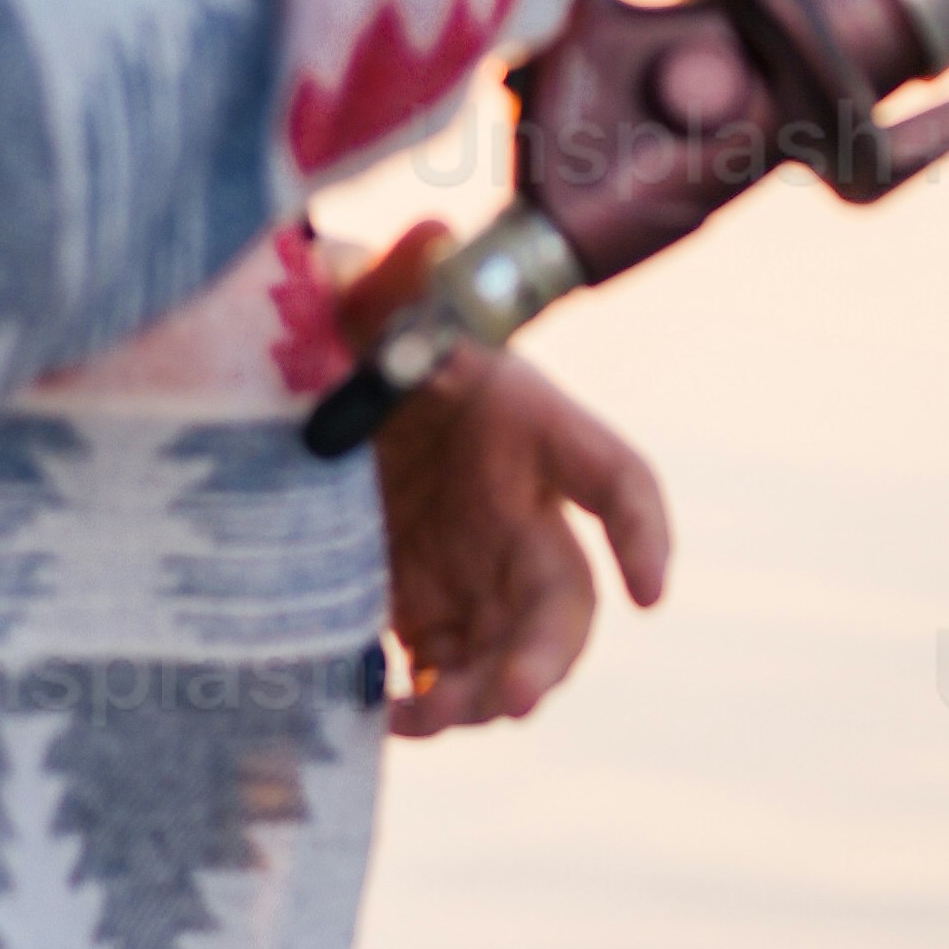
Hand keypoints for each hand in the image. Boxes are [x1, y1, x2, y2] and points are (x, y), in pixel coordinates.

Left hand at [356, 235, 671, 735]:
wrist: (296, 378)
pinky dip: (426, 704)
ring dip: (485, 694)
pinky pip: (444, 671)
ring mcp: (472, 565)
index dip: (645, 534)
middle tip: (512, 698)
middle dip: (550, 653)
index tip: (652, 594)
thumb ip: (397, 275)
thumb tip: (430, 232)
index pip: (615, 477)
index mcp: (530, 424)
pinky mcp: (420, 604)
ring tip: (429, 716)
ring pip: (512, 650)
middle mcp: (518, 506)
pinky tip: (384, 714)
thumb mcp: (368, 301)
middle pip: (567, 594)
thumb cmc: (351, 326)